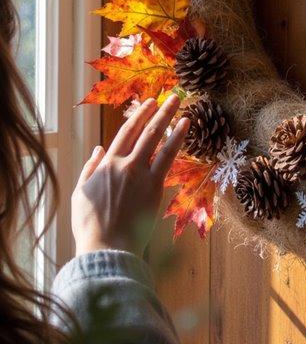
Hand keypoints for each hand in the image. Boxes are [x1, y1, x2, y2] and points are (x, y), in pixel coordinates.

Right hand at [72, 95, 189, 256]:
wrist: (106, 247)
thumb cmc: (90, 225)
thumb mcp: (81, 193)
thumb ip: (90, 168)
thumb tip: (98, 149)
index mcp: (106, 164)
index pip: (124, 132)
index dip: (138, 115)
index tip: (148, 103)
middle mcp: (124, 164)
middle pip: (143, 130)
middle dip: (157, 111)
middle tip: (169, 97)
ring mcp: (141, 174)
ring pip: (157, 139)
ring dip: (170, 118)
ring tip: (180, 105)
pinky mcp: (155, 187)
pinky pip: (169, 157)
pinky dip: (177, 139)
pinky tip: (185, 128)